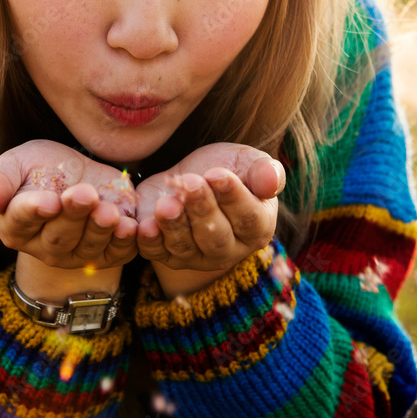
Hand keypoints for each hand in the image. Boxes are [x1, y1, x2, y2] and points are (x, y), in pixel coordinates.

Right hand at [0, 140, 138, 270]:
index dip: (34, 212)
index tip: (48, 201)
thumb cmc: (37, 168)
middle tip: (85, 194)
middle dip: (73, 216)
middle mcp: (44, 247)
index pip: (21, 222)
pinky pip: (117, 254)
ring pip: (88, 247)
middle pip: (58, 237)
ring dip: (100, 230)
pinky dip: (124, 243)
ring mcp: (76, 253)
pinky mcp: (106, 252)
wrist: (75, 172)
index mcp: (15, 226)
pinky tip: (129, 227)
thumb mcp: (13, 164)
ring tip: (109, 211)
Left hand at [135, 143, 284, 275]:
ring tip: (166, 203)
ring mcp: (195, 255)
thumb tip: (273, 180)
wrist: (190, 176)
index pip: (248, 218)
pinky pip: (156, 253)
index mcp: (256, 227)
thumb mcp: (247, 162)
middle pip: (215, 237)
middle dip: (202, 209)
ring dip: (174, 225)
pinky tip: (143, 227)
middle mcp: (228, 249)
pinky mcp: (165, 253)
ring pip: (185, 247)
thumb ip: (264, 171)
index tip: (217, 175)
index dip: (233, 197)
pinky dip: (149, 242)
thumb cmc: (227, 169)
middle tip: (190, 182)